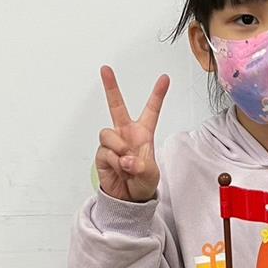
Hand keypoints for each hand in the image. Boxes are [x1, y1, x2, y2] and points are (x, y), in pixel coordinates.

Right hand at [95, 65, 169, 202]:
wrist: (128, 198)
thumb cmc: (143, 182)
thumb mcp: (151, 174)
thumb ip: (141, 165)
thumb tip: (126, 160)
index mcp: (143, 133)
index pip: (151, 110)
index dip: (158, 94)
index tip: (165, 78)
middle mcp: (126, 133)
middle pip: (116, 106)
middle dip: (111, 87)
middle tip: (105, 69)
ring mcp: (113, 143)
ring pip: (108, 133)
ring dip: (118, 149)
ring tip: (125, 163)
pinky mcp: (102, 153)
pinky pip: (105, 151)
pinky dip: (113, 162)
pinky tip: (119, 169)